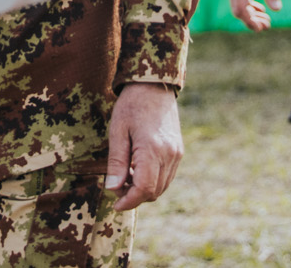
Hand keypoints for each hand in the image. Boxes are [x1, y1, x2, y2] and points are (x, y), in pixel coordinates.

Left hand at [105, 82, 182, 210]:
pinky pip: (167, 176)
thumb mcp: (117, 130)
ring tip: (125, 175)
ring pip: (162, 187)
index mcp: (152, 150)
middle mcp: (169, 155)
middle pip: (154, 192)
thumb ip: (116, 162)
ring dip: (144, 190)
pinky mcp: (178, 152)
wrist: (154, 85)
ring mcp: (176, 154)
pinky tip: (137, 168)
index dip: (128, 202)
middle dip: (134, 197)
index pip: (144, 189)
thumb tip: (112, 189)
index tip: (115, 204)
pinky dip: (152, 180)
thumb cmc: (132, 104)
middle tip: (116, 186)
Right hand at [223, 0, 280, 33]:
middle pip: (238, 11)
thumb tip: (276, 9)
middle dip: (252, 21)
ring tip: (266, 19)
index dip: (250, 21)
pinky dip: (248, 7)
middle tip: (268, 25)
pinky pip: (239, 0)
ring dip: (251, 15)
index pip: (240, 9)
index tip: (262, 27)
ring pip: (238, 7)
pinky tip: (260, 8)